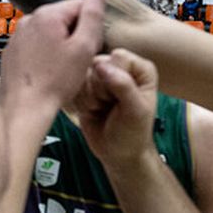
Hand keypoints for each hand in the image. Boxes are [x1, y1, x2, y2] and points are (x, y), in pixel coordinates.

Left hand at [0, 0, 105, 117]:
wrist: (24, 108)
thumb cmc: (56, 81)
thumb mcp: (84, 48)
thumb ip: (93, 17)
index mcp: (47, 14)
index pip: (80, 5)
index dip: (91, 25)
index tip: (90, 46)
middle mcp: (28, 20)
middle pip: (63, 18)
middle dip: (75, 35)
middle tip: (77, 60)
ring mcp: (17, 35)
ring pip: (49, 32)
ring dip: (60, 45)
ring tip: (62, 69)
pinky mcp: (11, 51)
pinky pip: (35, 46)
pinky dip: (44, 55)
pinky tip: (48, 73)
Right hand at [73, 48, 158, 167]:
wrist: (118, 155)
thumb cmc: (133, 134)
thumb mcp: (135, 110)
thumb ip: (122, 85)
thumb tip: (101, 65)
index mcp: (139, 69)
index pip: (118, 57)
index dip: (114, 77)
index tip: (120, 99)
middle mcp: (120, 69)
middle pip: (97, 63)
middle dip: (99, 88)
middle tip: (110, 106)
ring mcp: (101, 78)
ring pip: (83, 74)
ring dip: (89, 97)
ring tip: (102, 109)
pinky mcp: (86, 89)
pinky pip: (73, 85)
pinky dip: (80, 102)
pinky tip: (92, 111)